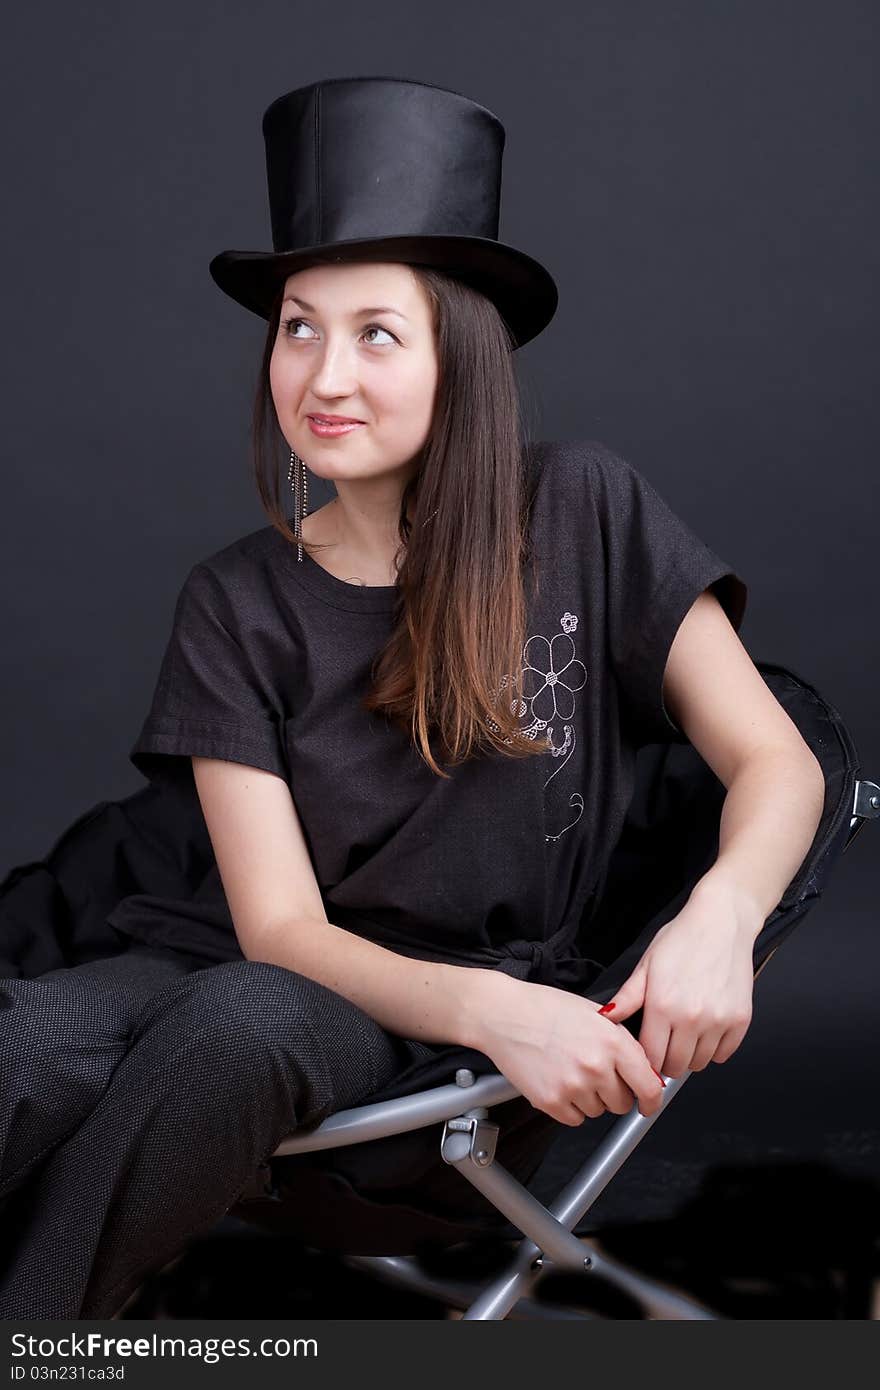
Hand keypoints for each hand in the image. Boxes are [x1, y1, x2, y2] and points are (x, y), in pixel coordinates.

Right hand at [473, 972, 665, 1124]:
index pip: (648, 1086)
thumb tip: (643, 1068)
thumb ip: (621, 1041)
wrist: (503, 1014)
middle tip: (595, 1073)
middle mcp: (596, 1066)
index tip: (648, 1103)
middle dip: (614, 1092)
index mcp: (612, 1041)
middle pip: (622, 1103)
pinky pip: (574, 1119)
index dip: (651, 1100)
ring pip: (598, 1111)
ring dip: (589, 1098)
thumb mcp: (594, 1013)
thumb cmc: (544, 1008)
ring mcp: (573, 1086)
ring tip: (569, 1070)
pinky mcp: (550, 1101)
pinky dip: (569, 1106)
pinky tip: (557, 1081)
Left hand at [599, 880, 758, 1077]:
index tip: (649, 1049)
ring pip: (699, 1063)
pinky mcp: (740, 1020)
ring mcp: (718, 1021)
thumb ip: (627, 998)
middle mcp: (691, 1018)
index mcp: (662, 1006)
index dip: (646, 1057)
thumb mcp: (647, 965)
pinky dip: (715, 1048)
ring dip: (690, 1055)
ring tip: (686, 1033)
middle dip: (667, 1060)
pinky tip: (707, 1030)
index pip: (650, 1057)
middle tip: (667, 1042)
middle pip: (675, 1066)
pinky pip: (724, 1054)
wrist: (722, 922)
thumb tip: (606, 1019)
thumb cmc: (683, 939)